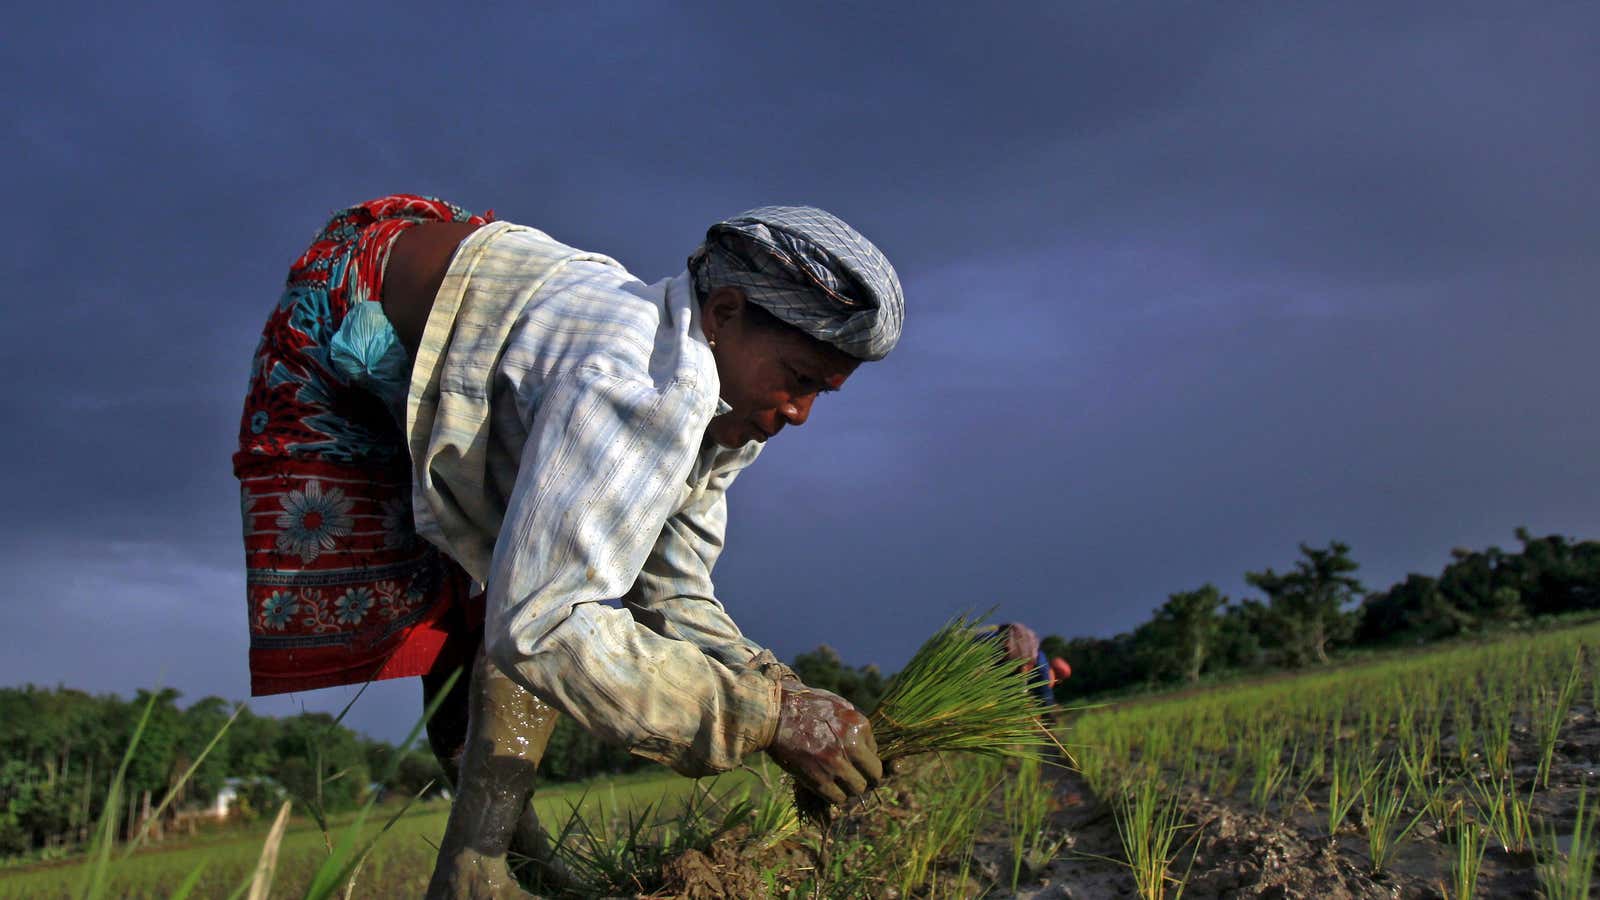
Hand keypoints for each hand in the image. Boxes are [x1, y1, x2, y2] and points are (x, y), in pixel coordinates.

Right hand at [766, 685, 883, 805]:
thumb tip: (865, 746)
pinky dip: (835, 796)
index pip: (876, 753)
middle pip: (873, 775)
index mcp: (859, 725)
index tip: (855, 760)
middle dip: (866, 778)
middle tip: (855, 778)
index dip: (866, 759)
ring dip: (850, 789)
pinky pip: (837, 798)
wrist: (773, 713)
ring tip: (839, 783)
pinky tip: (827, 787)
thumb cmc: (803, 705)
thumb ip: (854, 725)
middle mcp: (852, 746)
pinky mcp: (819, 779)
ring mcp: (836, 764)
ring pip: (857, 790)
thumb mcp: (837, 705)